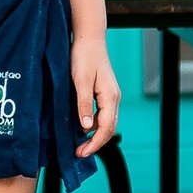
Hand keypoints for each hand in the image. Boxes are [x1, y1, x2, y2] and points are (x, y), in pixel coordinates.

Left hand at [70, 36, 119, 158]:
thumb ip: (83, 104)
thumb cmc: (83, 56)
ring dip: (95, 135)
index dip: (95, 143)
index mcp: (110, 97)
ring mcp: (110, 95)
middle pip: (109, 128)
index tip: (81, 153)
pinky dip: (94, 124)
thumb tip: (86, 127)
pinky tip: (83, 128)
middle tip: (79, 153)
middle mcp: (114, 98)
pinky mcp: (104, 92)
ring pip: (106, 122)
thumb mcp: (80, 81)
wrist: (89, 39)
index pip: (106, 128)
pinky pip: (102, 114)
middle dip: (95, 143)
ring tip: (80, 144)